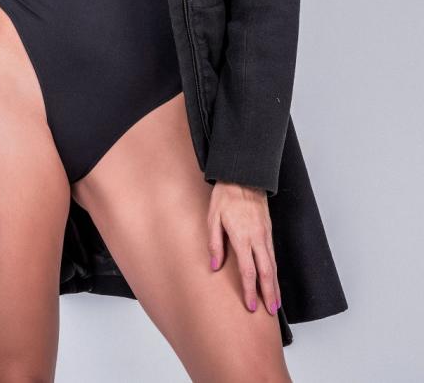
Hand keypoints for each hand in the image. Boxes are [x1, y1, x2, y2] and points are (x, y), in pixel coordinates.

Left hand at [207, 181, 280, 315]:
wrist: (244, 176)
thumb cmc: (225, 196)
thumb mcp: (213, 218)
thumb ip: (214, 243)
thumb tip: (215, 266)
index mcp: (242, 237)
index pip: (248, 271)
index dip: (250, 290)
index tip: (250, 306)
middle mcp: (257, 238)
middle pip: (266, 272)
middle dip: (269, 294)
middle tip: (271, 312)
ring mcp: (265, 234)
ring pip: (273, 265)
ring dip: (274, 285)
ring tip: (275, 302)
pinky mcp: (269, 230)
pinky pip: (273, 255)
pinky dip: (275, 270)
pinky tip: (273, 278)